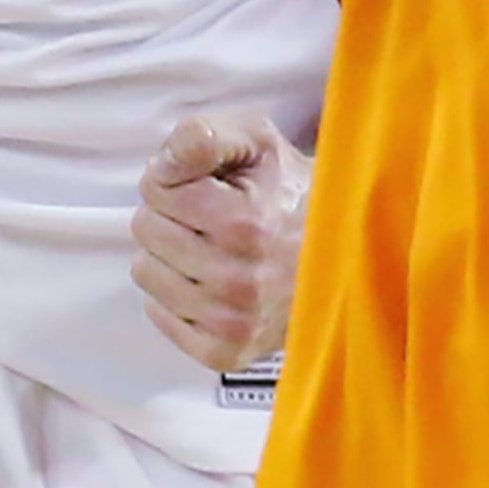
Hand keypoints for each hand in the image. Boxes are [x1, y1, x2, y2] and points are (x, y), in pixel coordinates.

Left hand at [131, 112, 309, 370]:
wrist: (342, 254)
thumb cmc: (291, 193)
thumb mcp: (257, 141)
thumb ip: (203, 135)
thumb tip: (162, 162)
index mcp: (246, 224)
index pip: (156, 187)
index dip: (176, 176)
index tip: (207, 184)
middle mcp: (240, 280)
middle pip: (146, 228)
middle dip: (170, 213)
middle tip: (210, 215)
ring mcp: (234, 322)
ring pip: (145, 271)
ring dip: (168, 253)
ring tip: (210, 246)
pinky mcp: (228, 352)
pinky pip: (159, 315)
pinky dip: (173, 295)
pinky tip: (207, 281)